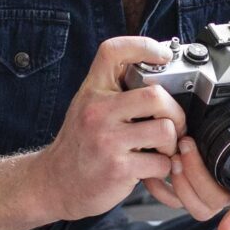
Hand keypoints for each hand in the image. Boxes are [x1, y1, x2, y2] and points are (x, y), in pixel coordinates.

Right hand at [36, 36, 192, 220]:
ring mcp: (107, 140)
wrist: (54, 184)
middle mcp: (97, 111)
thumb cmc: (79, 145)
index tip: (163, 55)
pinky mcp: (118, 168)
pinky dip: (164, 168)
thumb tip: (157, 74)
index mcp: (92, 91)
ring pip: (165, 130)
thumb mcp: (88, 107)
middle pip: (155, 95)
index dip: (143, 46)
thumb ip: (115, 92)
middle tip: (174, 124)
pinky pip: (161, 163)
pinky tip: (151, 168)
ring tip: (163, 149)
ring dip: (173, 143)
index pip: (113, 51)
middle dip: (175, 112)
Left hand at [145, 90, 229, 229]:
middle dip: (195, 176)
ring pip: (196, 204)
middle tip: (187, 144)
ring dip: (181, 182)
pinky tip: (159, 169)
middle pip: (213, 200)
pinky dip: (165, 188)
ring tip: (174, 154)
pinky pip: (180, 199)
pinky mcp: (204, 185)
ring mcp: (221, 189)